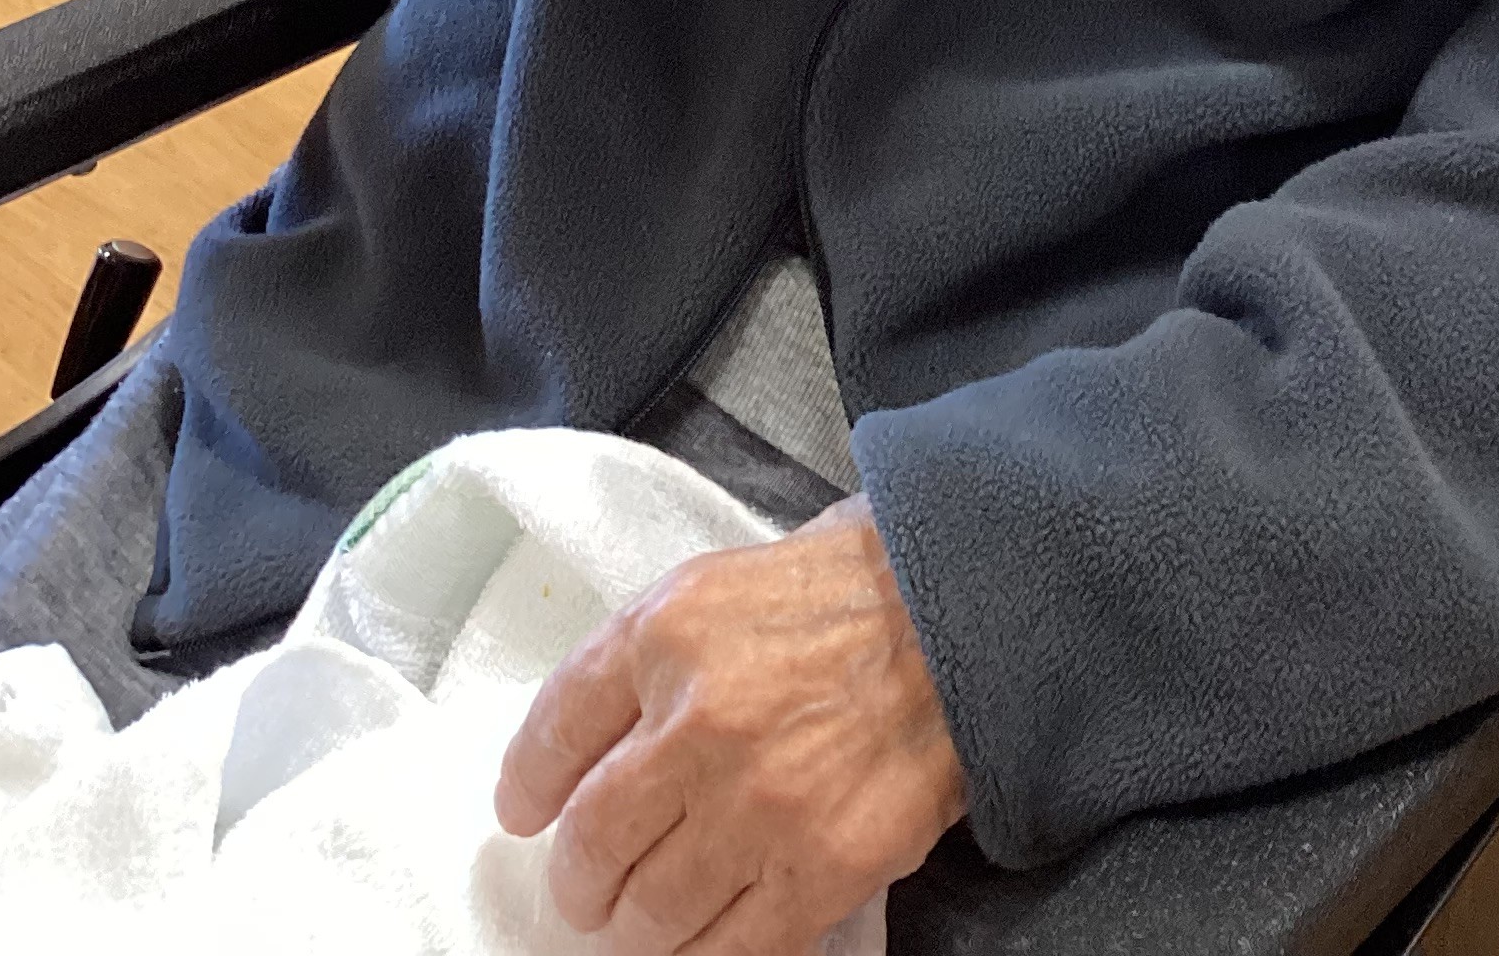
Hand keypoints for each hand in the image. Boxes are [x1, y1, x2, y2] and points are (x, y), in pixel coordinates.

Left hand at [494, 495, 968, 951]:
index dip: (528, 785)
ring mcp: (757, 802)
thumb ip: (658, 650)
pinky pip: (729, 950)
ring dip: (636, 927)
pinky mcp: (817, 868)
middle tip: (589, 885)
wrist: (971, 613)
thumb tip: (601, 731)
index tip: (527, 811)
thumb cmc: (857, 584)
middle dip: (580, 878)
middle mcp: (700, 719)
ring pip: (648, 911)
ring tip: (646, 917)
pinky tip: (704, 938)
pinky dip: (704, 955)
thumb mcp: (730, 580)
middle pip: (590, 841)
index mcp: (668, 630)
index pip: (554, 732)